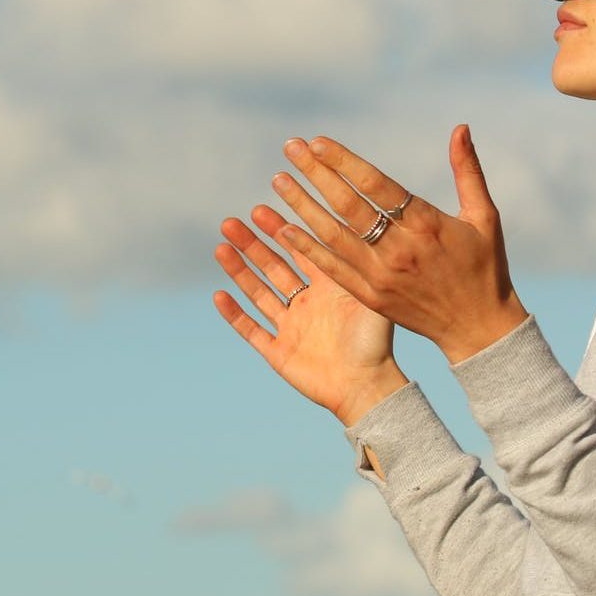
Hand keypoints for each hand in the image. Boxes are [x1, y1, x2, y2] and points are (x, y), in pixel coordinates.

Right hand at [211, 204, 408, 424]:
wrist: (368, 387)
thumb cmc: (376, 343)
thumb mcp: (368, 295)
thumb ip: (356, 263)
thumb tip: (351, 222)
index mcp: (327, 288)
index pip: (299, 250)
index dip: (279, 230)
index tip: (260, 208)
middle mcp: (306, 304)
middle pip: (272, 267)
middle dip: (252, 245)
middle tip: (232, 223)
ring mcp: (290, 328)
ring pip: (257, 293)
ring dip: (239, 271)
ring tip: (221, 247)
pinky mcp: (279, 352)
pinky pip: (251, 330)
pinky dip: (235, 314)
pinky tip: (219, 295)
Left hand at [266, 124, 527, 365]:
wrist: (478, 328)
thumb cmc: (485, 266)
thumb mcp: (484, 216)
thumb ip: (467, 170)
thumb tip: (460, 127)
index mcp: (426, 225)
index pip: (376, 185)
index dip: (343, 161)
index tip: (317, 142)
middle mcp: (399, 249)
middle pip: (348, 205)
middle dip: (316, 174)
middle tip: (290, 148)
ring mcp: (381, 276)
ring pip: (333, 235)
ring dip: (302, 206)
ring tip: (279, 181)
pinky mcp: (371, 297)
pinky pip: (332, 269)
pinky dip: (308, 249)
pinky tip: (285, 229)